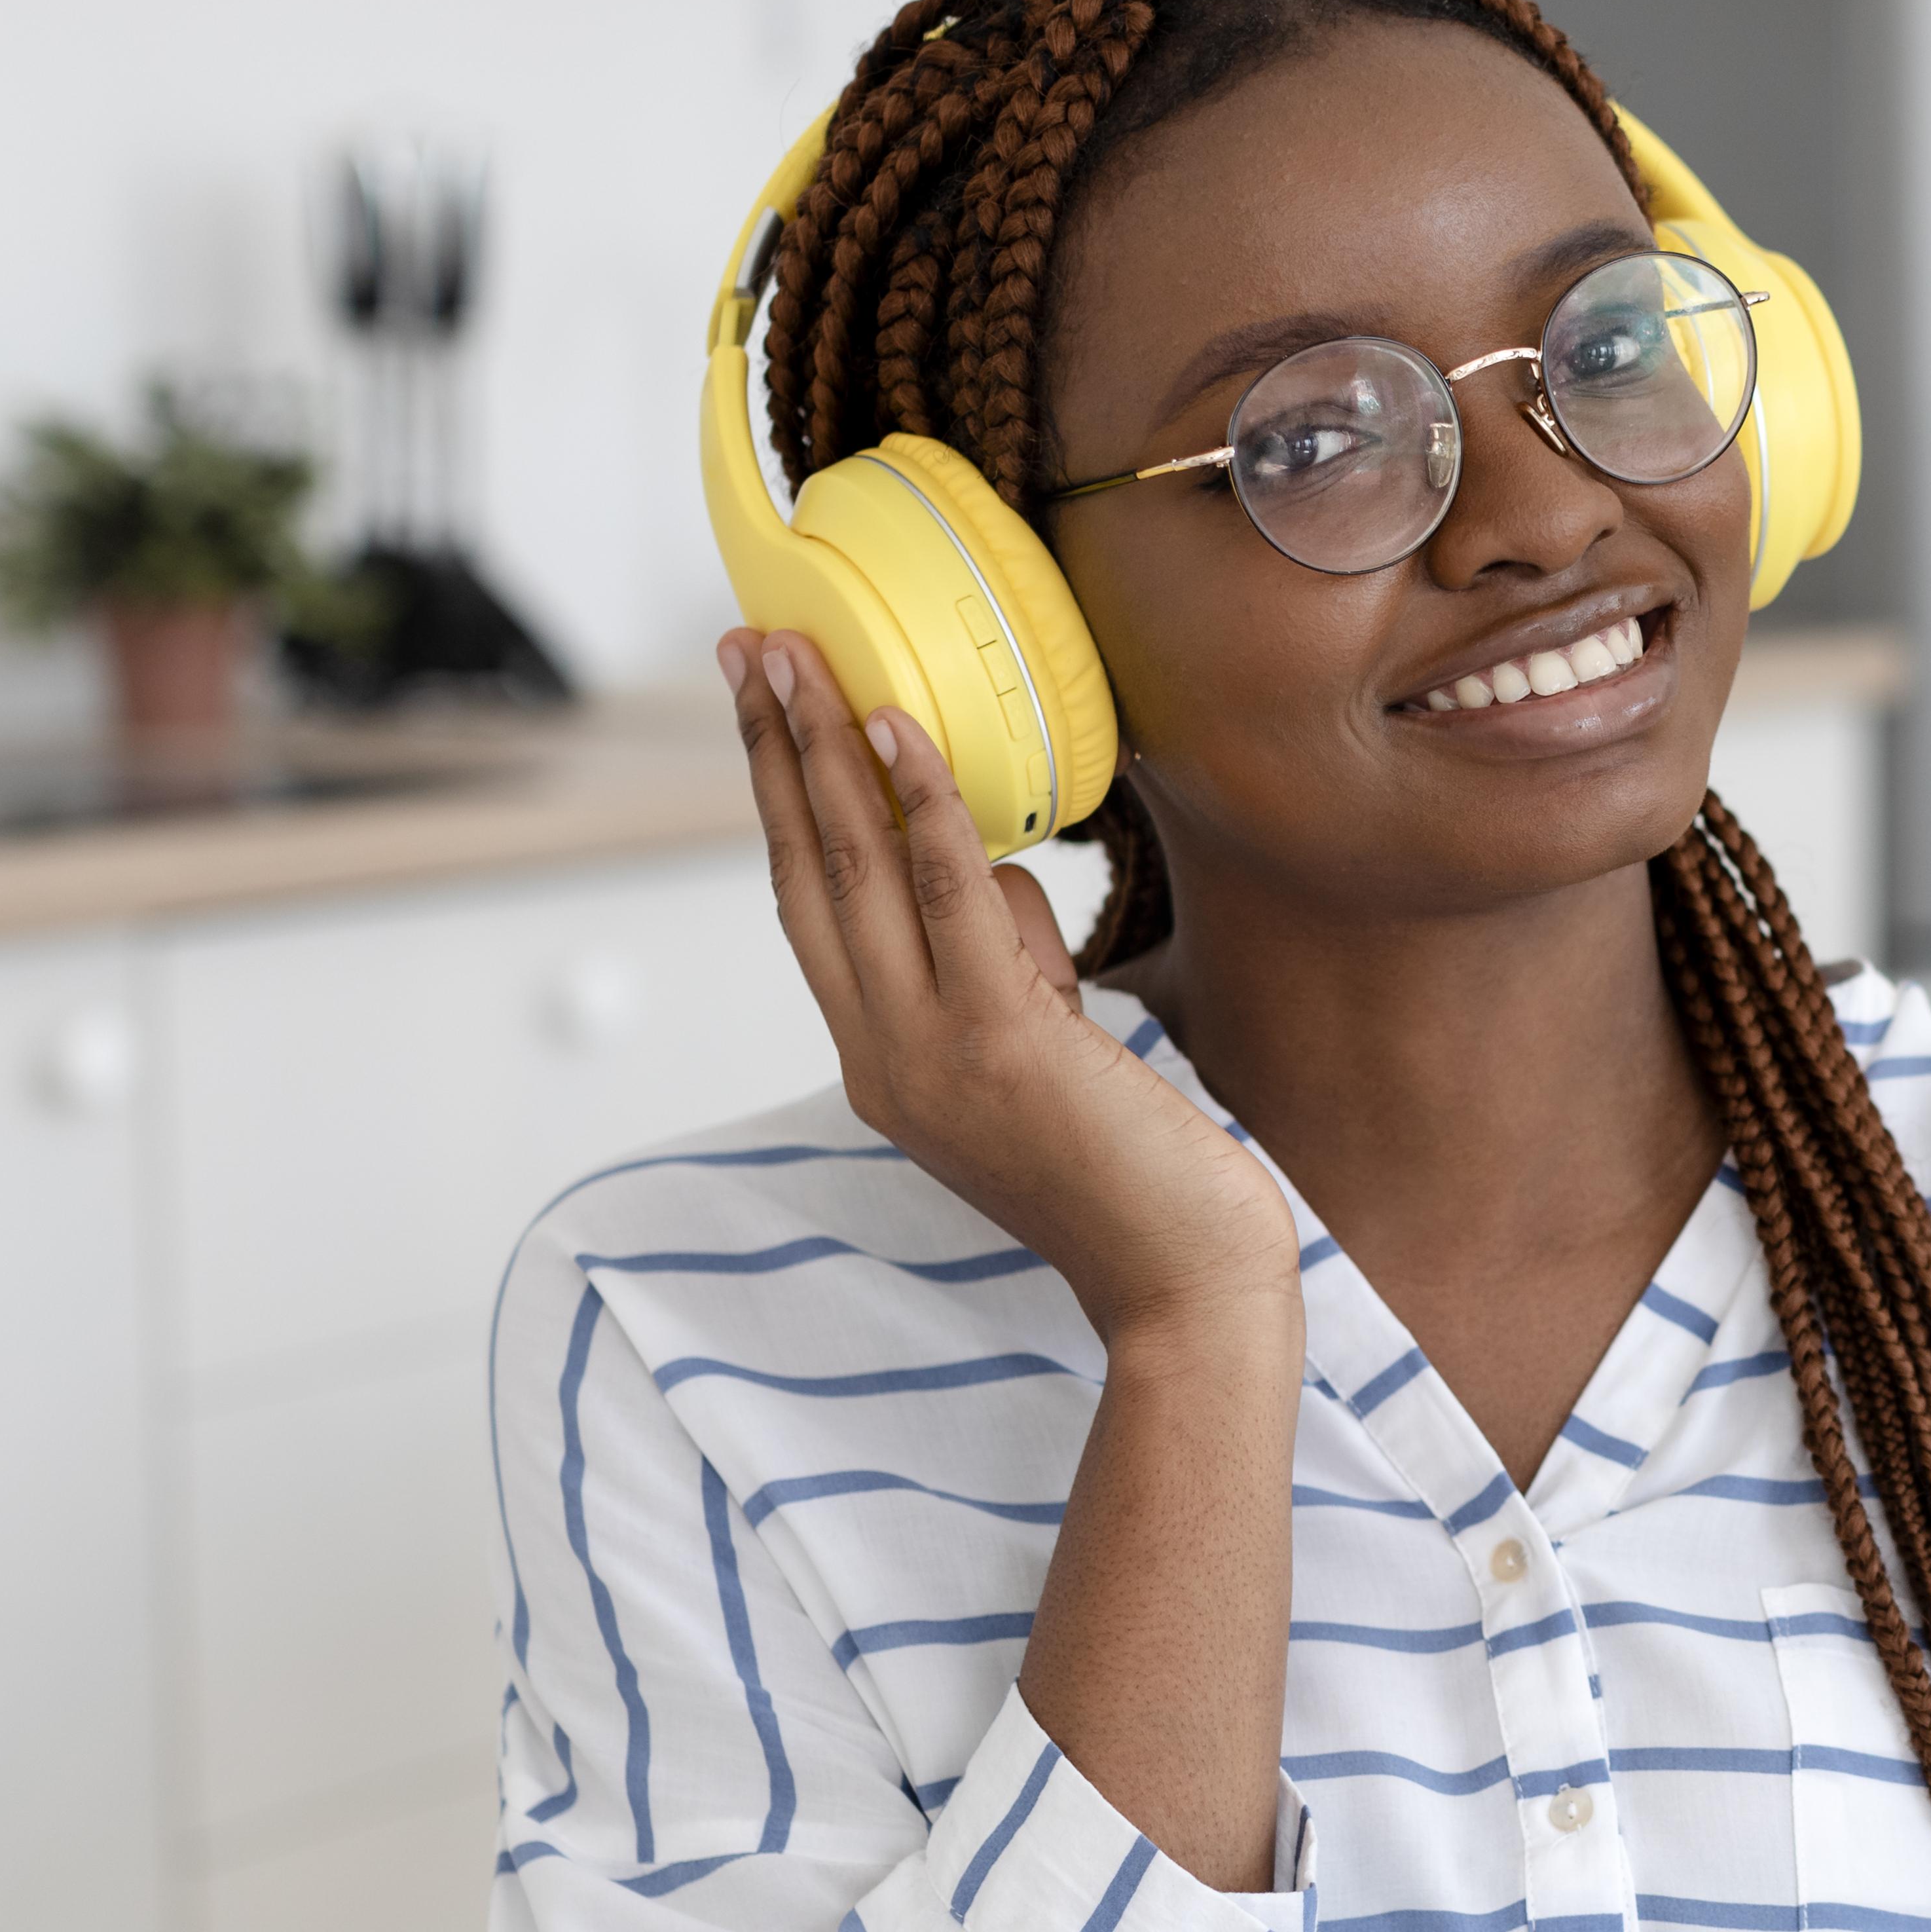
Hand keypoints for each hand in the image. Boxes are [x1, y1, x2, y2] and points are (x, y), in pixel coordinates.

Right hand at [719, 630, 1299, 1346]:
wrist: (1182, 1282)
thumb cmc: (1134, 1172)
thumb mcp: (1046, 1052)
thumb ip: (1005, 968)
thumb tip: (989, 873)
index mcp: (884, 1065)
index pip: (810, 911)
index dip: (780, 806)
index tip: (763, 714)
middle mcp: (883, 1060)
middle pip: (805, 876)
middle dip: (772, 755)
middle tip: (748, 649)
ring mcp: (929, 1057)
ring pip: (853, 876)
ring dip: (821, 756)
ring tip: (802, 658)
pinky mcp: (1001, 1046)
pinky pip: (947, 902)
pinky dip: (921, 809)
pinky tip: (900, 733)